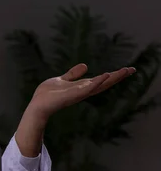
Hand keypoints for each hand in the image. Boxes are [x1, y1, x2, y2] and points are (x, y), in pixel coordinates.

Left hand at [14, 63, 134, 156]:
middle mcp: (83, 91)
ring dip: (112, 78)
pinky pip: (87, 88)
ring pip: (99, 85)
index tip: (128, 69)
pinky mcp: (72, 95)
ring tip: (123, 71)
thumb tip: (85, 65)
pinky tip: (105, 76)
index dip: (114, 75)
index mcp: (82, 87)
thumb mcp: (62, 79)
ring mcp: (79, 93)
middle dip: (118, 77)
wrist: (37, 105)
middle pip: (105, 83)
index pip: (101, 80)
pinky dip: (96, 82)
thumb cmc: (47, 94)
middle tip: (132, 69)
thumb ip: (73, 74)